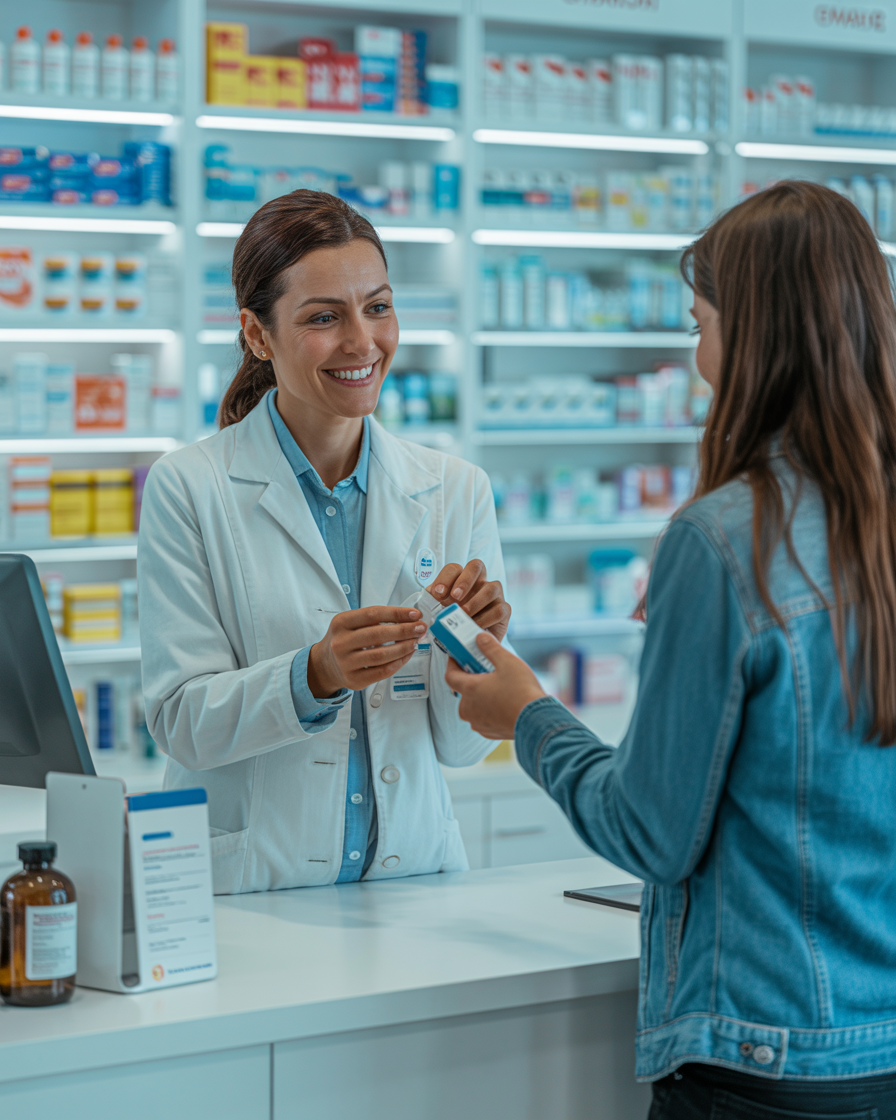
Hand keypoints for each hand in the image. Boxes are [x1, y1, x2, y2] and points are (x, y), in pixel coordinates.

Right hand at [308, 606, 425, 696]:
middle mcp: (341, 643)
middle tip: (421, 628)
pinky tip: (407, 655)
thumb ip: (375, 620)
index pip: (373, 614)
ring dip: (403, 647)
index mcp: (341, 623)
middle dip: (404, 630)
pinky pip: (382, 671)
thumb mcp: (350, 624)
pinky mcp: (354, 680)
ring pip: (381, 655)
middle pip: (378, 634)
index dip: (397, 613)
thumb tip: (408, 619)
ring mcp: (346, 663)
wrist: (325, 665)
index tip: (415, 614)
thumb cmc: (344, 640)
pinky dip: (398, 663)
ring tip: (416, 641)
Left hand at [430, 559, 510, 641]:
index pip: (454, 568)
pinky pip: (499, 609)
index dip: (445, 578)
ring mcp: (495, 595)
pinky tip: (475, 626)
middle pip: (476, 566)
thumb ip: (432, 606)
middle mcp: (480, 582)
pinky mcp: (504, 610)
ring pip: (491, 587)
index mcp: (461, 579)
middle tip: (454, 597)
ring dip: (476, 601)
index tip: (437, 594)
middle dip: (465, 580)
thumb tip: (424, 606)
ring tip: (464, 614)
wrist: (470, 643)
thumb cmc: (455, 624)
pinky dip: (486, 618)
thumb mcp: (440, 613)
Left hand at [444, 632, 545, 739]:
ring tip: (497, 688)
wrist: (537, 721)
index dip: (453, 664)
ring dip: (480, 696)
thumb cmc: (522, 692)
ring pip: (473, 705)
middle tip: (486, 672)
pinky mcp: (488, 732)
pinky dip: (489, 710)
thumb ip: (490, 647)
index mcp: (470, 689)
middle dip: (472, 680)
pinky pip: (482, 718)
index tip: (458, 658)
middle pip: (462, 690)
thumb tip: (480, 637)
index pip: (450, 675)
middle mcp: (469, 708)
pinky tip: (504, 703)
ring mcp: (478, 723)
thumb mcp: (507, 661)